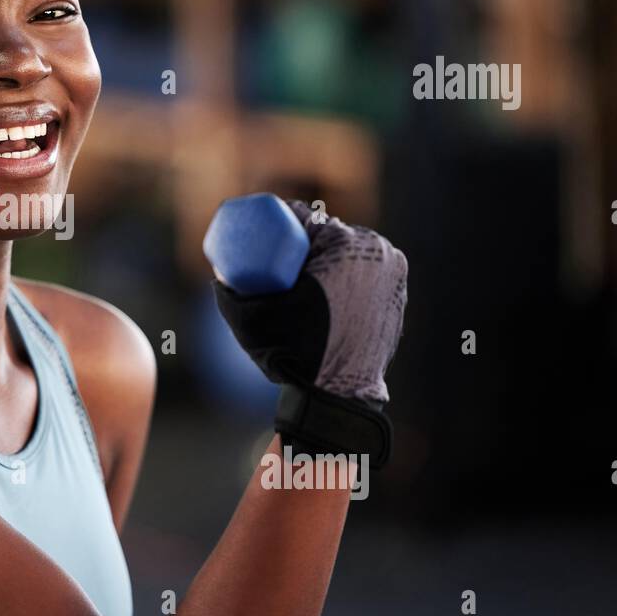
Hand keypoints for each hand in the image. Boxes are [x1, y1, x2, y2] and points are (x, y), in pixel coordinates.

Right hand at [211, 200, 407, 462]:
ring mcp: (393, 275)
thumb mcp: (254, 313)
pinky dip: (345, 276)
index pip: (307, 222)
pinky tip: (325, 288)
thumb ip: (228, 289)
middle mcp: (380, 252)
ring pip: (348, 255)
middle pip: (329, 236)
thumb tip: (219, 273)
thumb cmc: (294, 349)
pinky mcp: (397, 296)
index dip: (279, 226)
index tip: (260, 245)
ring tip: (297, 280)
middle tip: (275, 267)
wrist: (335, 393)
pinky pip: (364, 275)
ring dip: (325, 259)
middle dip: (301, 244)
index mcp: (350, 244)